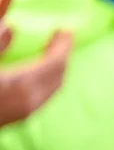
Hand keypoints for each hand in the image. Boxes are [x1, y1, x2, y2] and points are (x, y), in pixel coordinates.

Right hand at [0, 0, 71, 128]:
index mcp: (19, 83)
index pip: (54, 63)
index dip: (62, 45)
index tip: (66, 30)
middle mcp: (25, 102)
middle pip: (56, 78)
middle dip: (61, 56)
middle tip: (60, 37)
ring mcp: (20, 114)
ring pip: (49, 91)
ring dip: (53, 70)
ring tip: (50, 52)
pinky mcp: (11, 119)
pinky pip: (38, 99)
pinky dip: (43, 83)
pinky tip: (33, 74)